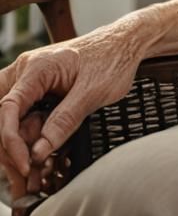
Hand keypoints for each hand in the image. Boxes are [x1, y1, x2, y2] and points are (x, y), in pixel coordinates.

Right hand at [0, 25, 145, 195]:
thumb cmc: (113, 59)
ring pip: (9, 118)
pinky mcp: (37, 90)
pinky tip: (41, 157)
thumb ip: (65, 121)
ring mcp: (30, 80)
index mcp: (37, 67)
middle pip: (1, 115)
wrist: (127, 42)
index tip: (26, 163)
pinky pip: (23, 116)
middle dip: (10, 147)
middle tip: (26, 173)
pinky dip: (28, 137)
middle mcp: (25, 72)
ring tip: (36, 172)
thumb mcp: (94, 92)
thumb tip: (38, 152)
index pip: (7, 108)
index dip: (11, 140)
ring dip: (18, 145)